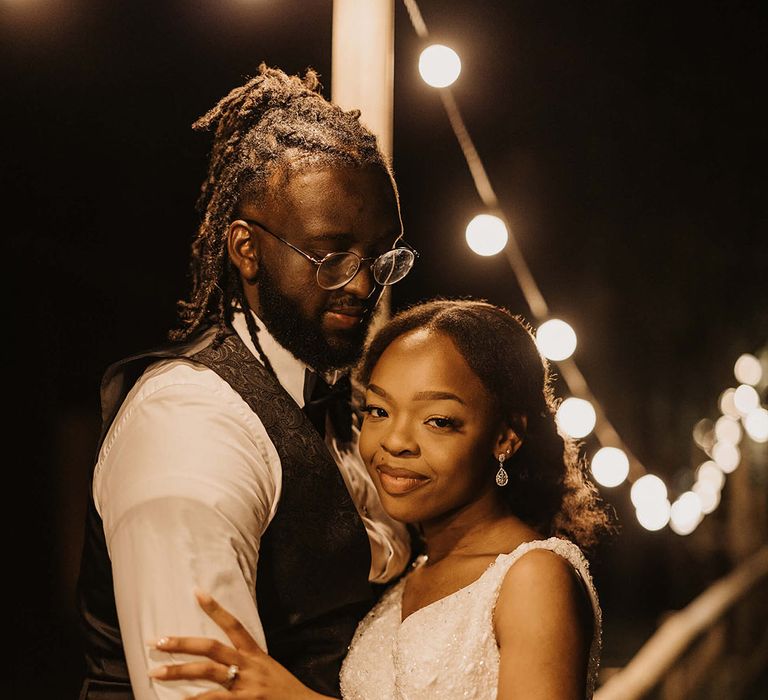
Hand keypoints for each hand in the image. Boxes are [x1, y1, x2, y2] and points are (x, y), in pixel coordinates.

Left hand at [149, 590, 330, 698]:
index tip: (197, 592)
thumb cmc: (285, 694)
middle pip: (212, 648)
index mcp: (256, 655)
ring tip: (154, 673)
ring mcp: (246, 686)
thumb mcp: (268, 672)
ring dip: (178, 672)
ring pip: (207, 673)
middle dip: (182, 644)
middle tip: (157, 641)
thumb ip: (248, 666)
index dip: (215, 609)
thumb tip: (224, 664)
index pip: (234, 625)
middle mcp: (250, 666)